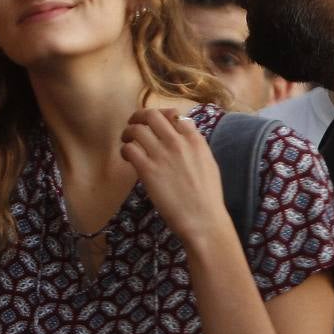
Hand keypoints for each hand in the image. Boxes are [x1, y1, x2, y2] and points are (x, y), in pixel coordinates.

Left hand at [120, 108, 230, 239]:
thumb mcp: (208, 163)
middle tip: (134, 125)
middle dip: (139, 117)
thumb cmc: (207, 196)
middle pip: (152, 115)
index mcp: (195, 140)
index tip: (156, 125)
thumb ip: (195, 147)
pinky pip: (129, 149)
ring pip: (137, 129)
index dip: (162, 116)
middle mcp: (178, 143)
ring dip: (128, 132)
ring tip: (127, 141)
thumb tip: (184, 138)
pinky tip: (127, 158)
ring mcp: (162, 155)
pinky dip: (124, 150)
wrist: (203, 218)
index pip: (175, 114)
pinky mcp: (148, 170)